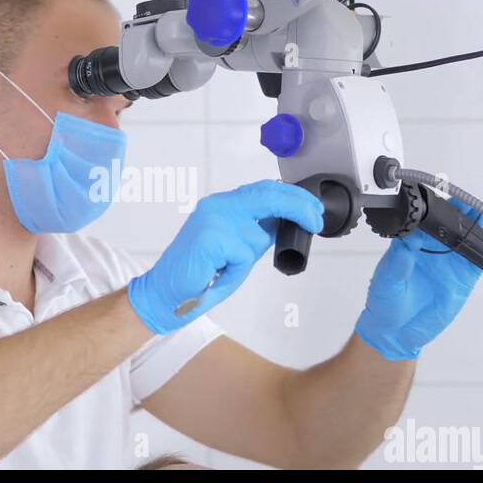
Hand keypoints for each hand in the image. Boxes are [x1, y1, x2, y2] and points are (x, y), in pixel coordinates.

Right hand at [128, 180, 323, 333]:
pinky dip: (235, 270)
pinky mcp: (210, 238)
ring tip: (224, 268)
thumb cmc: (201, 274)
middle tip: (316, 221)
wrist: (167, 292)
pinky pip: (243, 255)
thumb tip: (288, 222)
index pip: (265, 189)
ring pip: (257, 235)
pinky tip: (216, 273)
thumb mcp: (238, 248)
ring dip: (247, 259)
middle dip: (298, 207)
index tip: (314, 209)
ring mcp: (213, 219)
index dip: (294, 197)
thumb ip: (258, 231)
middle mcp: (217, 205)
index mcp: (224, 204)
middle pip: (268, 195)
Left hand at [354, 198, 482, 360]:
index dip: (433, 209)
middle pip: (448, 226)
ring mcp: (448, 265)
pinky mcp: (461, 281)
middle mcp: (431, 250)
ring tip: (480, 216)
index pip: (424, 221)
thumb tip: (408, 240)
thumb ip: (398, 261)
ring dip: (474, 227)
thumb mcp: (387, 281)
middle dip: (459, 212)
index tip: (439, 202)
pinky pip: (475, 263)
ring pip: (464, 241)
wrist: (395, 332)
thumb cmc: (385, 302)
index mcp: (410, 245)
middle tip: (467, 203)